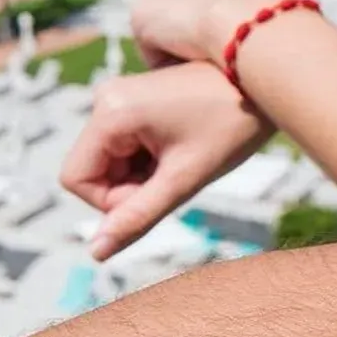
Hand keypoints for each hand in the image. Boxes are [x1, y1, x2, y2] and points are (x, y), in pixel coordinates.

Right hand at [61, 64, 270, 259]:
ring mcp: (116, 97)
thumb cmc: (230, 126)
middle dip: (129, 187)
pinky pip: (121, 148)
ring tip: (183, 158)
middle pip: (92, 171)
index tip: (157, 189)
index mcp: (110, 113)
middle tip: (176, 175)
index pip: (76, 180)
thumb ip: (136, 217)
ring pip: (108, 162)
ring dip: (141, 174)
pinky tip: (180, 148)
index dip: (112, 201)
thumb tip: (96, 252)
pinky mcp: (130, 100)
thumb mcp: (183, 179)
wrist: (261, 83)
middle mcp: (104, 99)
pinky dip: (147, 160)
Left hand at [131, 0, 280, 67]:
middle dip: (183, 29)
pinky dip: (167, 63)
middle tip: (203, 55)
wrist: (243, 17)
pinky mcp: (141, 16)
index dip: (208, 16)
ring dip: (174, 48)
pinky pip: (153, 52)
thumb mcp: (271, 4)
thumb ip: (260, 8)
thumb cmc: (269, 15)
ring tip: (196, 66)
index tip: (220, 37)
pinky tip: (186, 67)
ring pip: (161, 31)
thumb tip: (285, 22)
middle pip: (172, 6)